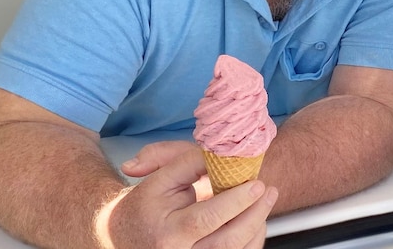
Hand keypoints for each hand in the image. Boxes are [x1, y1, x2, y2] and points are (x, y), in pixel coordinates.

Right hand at [100, 147, 277, 248]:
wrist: (125, 236)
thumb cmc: (146, 205)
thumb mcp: (159, 177)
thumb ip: (185, 160)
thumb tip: (215, 153)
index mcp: (167, 232)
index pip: (204, 219)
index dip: (234, 202)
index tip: (255, 184)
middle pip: (227, 240)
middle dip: (254, 213)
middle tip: (267, 190)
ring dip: (257, 224)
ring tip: (266, 199)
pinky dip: (252, 239)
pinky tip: (257, 219)